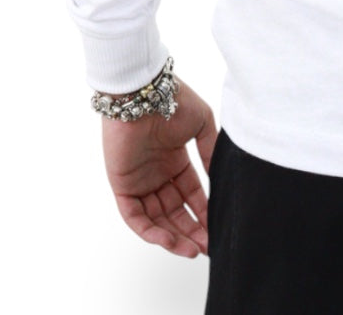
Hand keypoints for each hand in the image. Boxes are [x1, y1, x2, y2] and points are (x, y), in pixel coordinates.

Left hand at [100, 77, 217, 257]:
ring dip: (174, 237)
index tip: (218, 229)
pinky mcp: (122, 186)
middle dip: (191, 231)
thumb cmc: (172, 99)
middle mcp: (157, 174)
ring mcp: (139, 181)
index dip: (204, 213)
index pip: (191, 195)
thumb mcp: (201, 124)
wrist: (143, 91)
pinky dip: (150, 232)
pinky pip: (135, 217)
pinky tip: (169, 240)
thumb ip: (210, 151)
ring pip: (156, 220)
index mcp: (175, 160)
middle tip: (208, 247)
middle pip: (175, 212)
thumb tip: (220, 177)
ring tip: (193, 250)